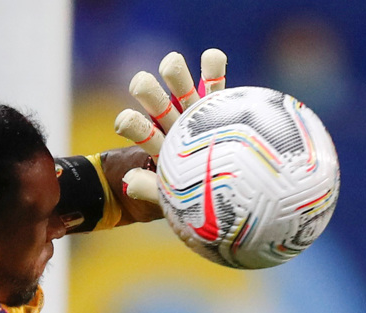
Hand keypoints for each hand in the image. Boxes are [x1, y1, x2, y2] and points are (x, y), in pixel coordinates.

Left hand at [114, 48, 226, 204]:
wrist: (241, 196)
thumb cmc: (204, 202)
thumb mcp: (176, 201)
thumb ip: (151, 190)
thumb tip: (128, 181)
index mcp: (162, 148)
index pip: (141, 132)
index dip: (131, 124)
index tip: (124, 121)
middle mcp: (177, 127)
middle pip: (158, 106)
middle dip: (148, 93)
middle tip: (139, 83)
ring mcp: (198, 115)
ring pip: (184, 91)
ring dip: (176, 75)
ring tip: (170, 63)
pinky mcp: (220, 106)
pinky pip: (217, 85)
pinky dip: (214, 69)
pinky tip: (211, 57)